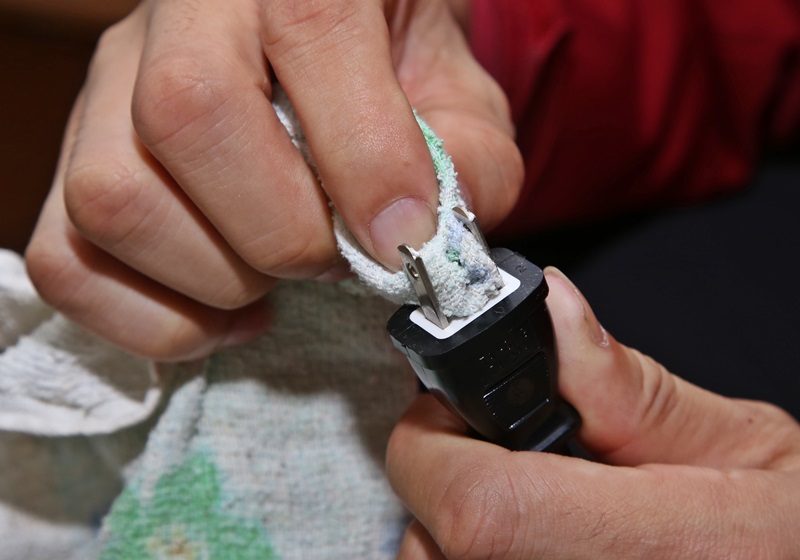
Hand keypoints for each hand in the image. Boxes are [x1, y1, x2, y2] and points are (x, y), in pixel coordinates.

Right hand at [25, 0, 521, 359]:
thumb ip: (467, 162)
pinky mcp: (76, 158)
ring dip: (214, 278)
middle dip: (282, 234)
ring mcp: (109, 85)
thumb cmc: (394, 70)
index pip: (308, 34)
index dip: (365, 159)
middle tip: (333, 257)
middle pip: (187, 119)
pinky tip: (226, 304)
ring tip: (277, 277)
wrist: (320, 40)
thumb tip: (415, 242)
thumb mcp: (459, 98)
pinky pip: (65, 260)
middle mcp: (182, 14)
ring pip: (111, 196)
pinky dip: (153, 319)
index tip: (402, 241)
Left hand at [387, 267, 799, 558]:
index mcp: (663, 551)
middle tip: (486, 451)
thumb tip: (551, 309)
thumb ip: (630, 386)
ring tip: (521, 497)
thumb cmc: (792, 534)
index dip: (434, 447)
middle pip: (439, 548)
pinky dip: (478, 553)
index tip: (446, 408)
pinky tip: (528, 536)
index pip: (482, 508)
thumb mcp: (747, 446)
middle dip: (440, 481)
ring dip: (452, 527)